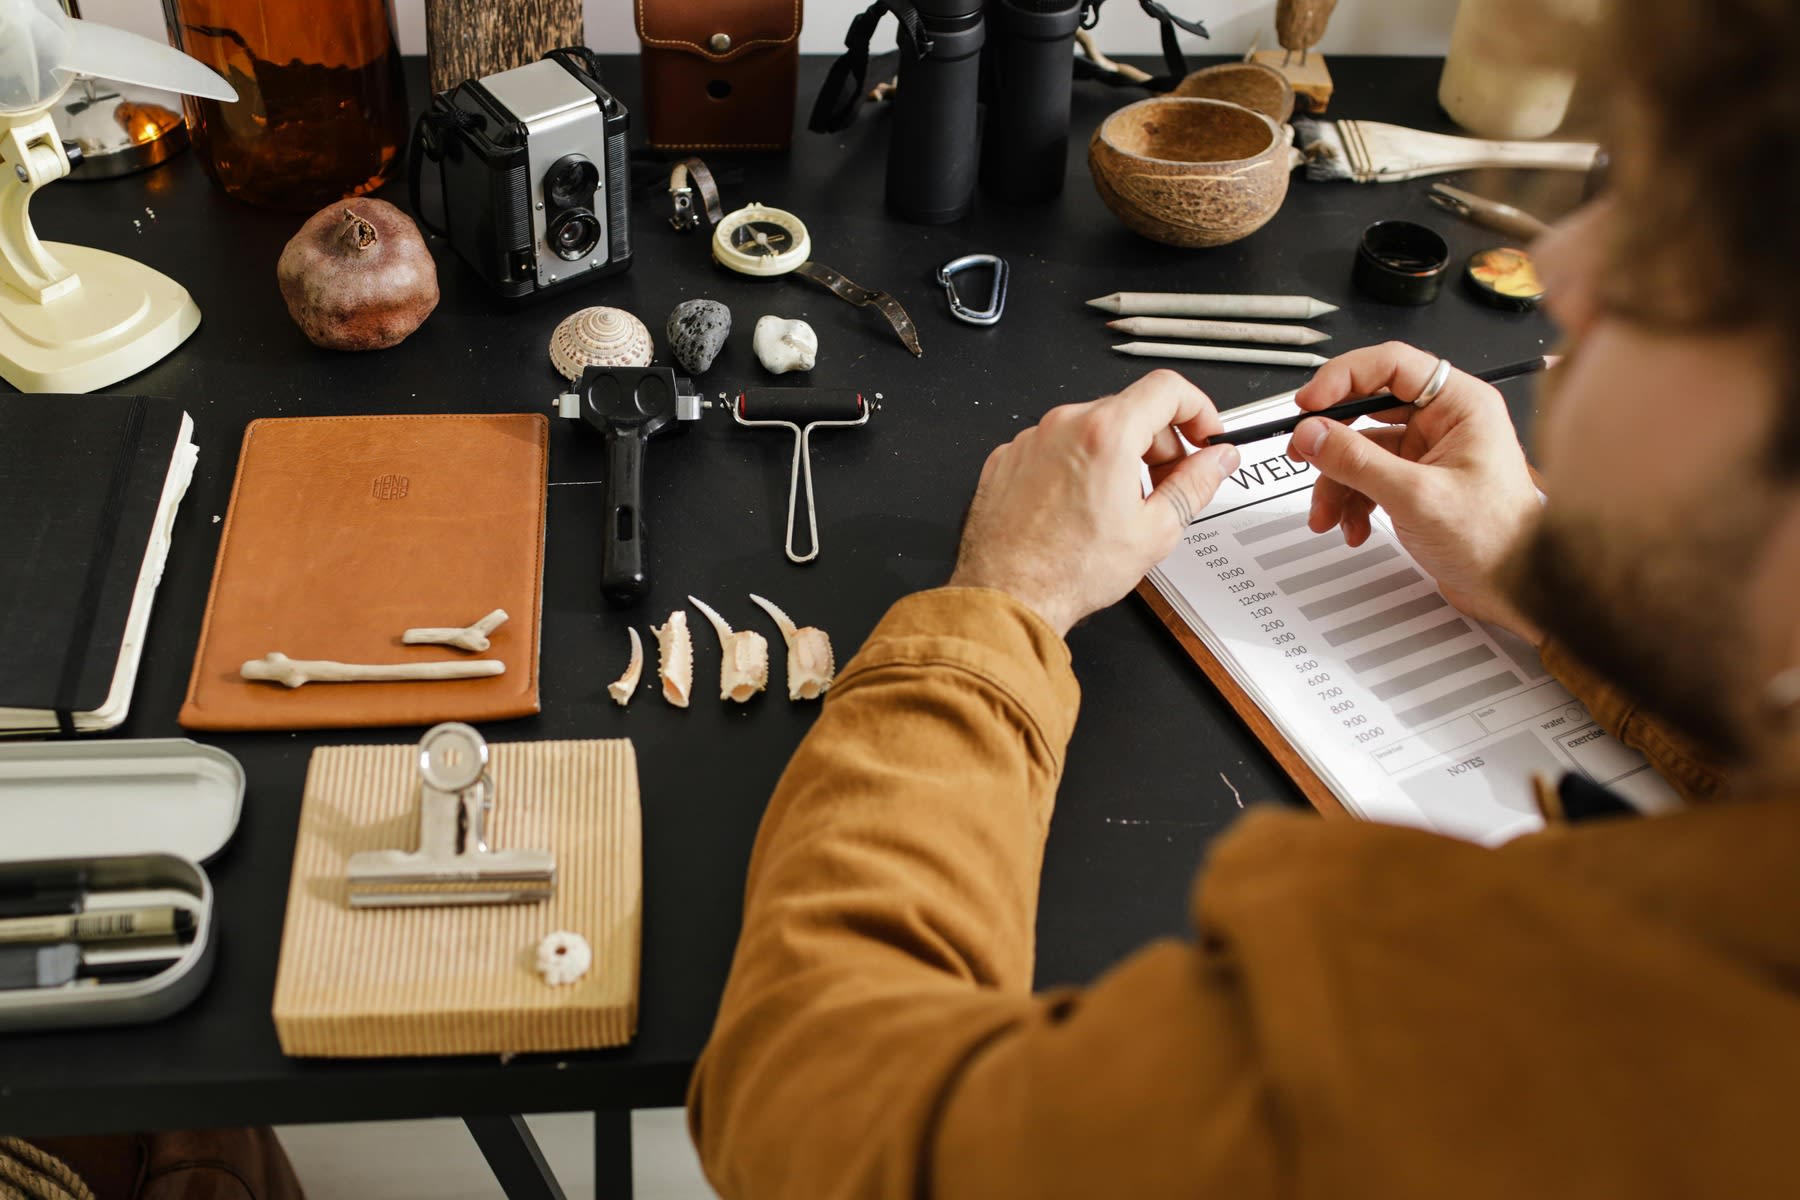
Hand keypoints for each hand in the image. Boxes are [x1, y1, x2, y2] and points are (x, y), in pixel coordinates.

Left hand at [949, 370, 1240, 637]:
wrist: (1006, 597)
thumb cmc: (1067, 571)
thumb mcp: (1154, 531)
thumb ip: (1195, 484)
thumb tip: (1216, 461)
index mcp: (1105, 434)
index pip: (1167, 388)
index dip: (1198, 410)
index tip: (1203, 435)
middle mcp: (1063, 426)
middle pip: (1130, 410)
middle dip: (1159, 444)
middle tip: (1166, 485)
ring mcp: (1031, 440)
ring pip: (1091, 429)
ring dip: (1118, 457)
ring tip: (1119, 507)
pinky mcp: (1008, 458)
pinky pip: (1056, 448)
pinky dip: (1077, 467)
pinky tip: (1081, 508)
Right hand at [1286, 342, 1544, 641]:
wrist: (1513, 589)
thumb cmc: (1495, 539)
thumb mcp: (1416, 496)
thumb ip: (1357, 461)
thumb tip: (1313, 433)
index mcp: (1460, 405)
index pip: (1390, 365)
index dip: (1343, 379)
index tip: (1309, 404)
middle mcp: (1444, 421)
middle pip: (1368, 408)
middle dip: (1332, 440)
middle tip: (1302, 451)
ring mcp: (1429, 452)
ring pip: (1361, 449)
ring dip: (1336, 482)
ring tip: (1327, 513)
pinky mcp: (1416, 481)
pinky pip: (1367, 477)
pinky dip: (1351, 502)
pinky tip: (1352, 526)